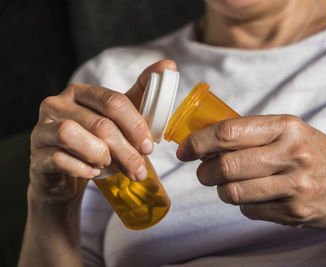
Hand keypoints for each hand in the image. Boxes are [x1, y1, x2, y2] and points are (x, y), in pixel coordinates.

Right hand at [29, 60, 176, 203]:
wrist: (67, 173)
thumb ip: (141, 94)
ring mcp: (42, 129)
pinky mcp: (36, 155)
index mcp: (80, 92)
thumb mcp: (119, 118)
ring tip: (109, 165)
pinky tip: (93, 172)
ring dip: (100, 156)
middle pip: (100, 124)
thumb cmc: (96, 141)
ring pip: (72, 135)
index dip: (135, 125)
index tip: (148, 146)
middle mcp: (57, 104)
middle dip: (126, 151)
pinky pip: (60, 159)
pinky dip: (83, 169)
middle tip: (139, 169)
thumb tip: (168, 66)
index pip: (113, 101)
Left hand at [177, 115, 325, 228]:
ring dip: (221, 189)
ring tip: (227, 183)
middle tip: (202, 171)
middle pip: (225, 166)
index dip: (198, 141)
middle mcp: (291, 154)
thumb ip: (249, 134)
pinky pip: (248, 210)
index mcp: (285, 127)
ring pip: (232, 192)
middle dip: (203, 171)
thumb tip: (205, 143)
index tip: (184, 149)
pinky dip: (242, 204)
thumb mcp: (287, 131)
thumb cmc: (313, 152)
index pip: (228, 132)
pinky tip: (254, 195)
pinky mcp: (293, 212)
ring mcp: (294, 186)